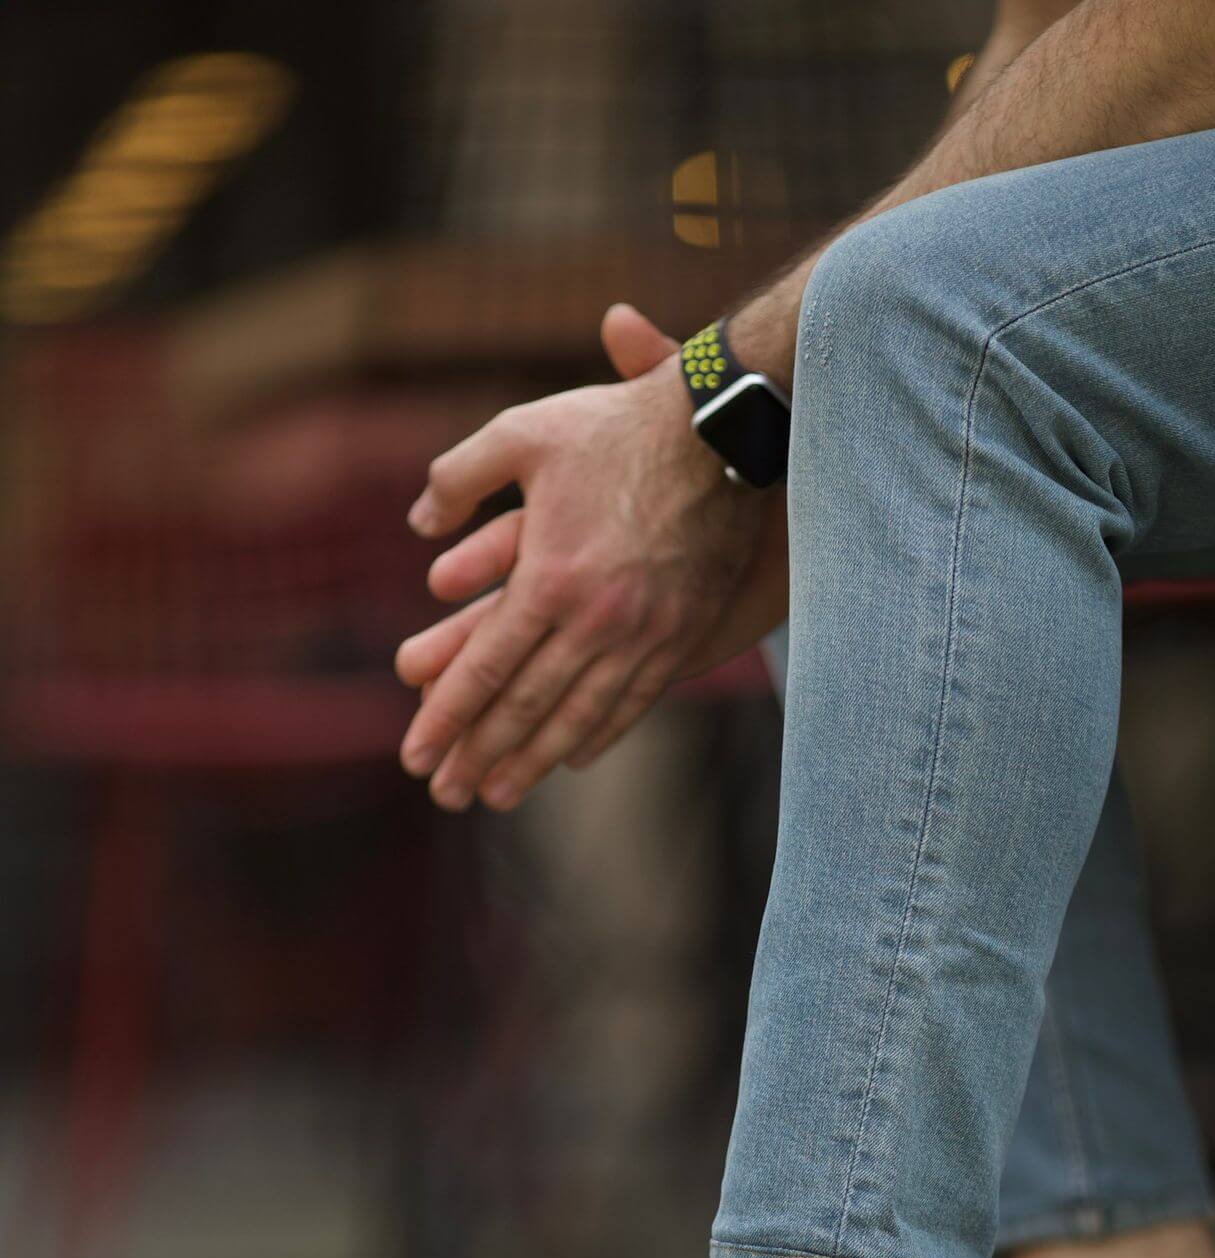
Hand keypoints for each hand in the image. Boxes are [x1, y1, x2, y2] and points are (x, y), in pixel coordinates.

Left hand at [394, 305, 788, 809]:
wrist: (722, 432)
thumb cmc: (616, 426)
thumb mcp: (522, 431)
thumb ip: (458, 475)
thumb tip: (418, 524)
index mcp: (549, 576)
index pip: (485, 666)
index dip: (446, 717)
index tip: (414, 756)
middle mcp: (595, 619)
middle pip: (526, 705)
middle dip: (479, 756)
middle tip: (445, 796)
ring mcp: (643, 633)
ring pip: (578, 716)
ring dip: (535, 762)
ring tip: (499, 796)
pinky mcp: (680, 634)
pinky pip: (633, 701)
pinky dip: (597, 736)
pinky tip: (570, 759)